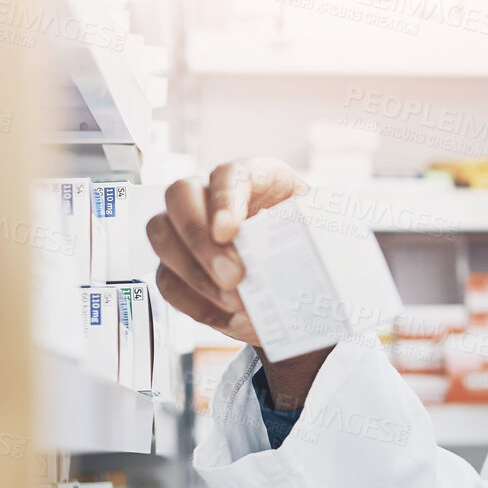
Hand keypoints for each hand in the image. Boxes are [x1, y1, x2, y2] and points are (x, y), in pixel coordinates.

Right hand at [145, 156, 304, 345]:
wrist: (303, 283)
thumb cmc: (312, 248)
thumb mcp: (326, 236)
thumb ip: (321, 238)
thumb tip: (319, 256)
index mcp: (257, 178)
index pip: (229, 173)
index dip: (224, 199)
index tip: (228, 232)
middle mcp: (213, 195)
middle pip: (180, 195)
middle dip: (200, 238)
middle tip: (233, 276)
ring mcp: (188, 228)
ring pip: (161, 234)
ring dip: (193, 272)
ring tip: (233, 302)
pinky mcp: (177, 264)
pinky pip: (166, 279)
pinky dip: (193, 301)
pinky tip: (225, 315)